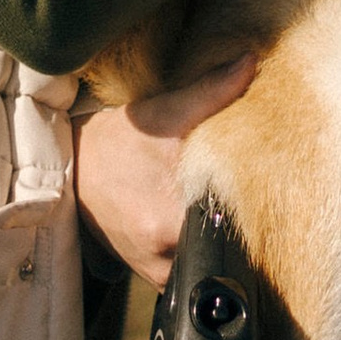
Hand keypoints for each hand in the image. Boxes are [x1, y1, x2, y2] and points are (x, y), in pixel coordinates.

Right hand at [71, 44, 256, 283]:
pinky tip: (195, 219)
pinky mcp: (152, 276)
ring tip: (217, 203)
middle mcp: (164, 257)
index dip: (257, 208)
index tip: (267, 186)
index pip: (237, 228)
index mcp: (171, 220)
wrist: (73, 170)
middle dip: (239, 220)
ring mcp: (157, 272)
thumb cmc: (119, 140)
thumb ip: (211, 91)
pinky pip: (190, 267)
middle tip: (245, 190)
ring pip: (209, 260)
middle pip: (226, 247)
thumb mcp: (164, 111)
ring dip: (218, 236)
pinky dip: (198, 247)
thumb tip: (250, 63)